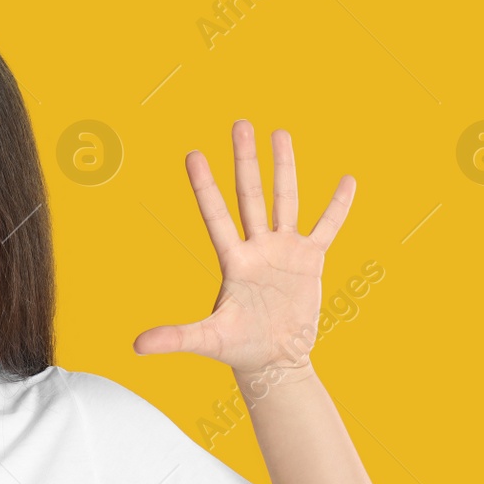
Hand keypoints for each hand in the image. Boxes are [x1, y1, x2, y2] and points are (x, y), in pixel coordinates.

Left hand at [132, 120, 353, 376]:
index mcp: (232, 260)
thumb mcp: (207, 340)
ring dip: (284, 167)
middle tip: (241, 124)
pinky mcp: (310, 261)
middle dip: (245, 160)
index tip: (193, 154)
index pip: (215, 215)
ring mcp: (284, 250)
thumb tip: (136, 347)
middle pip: (249, 195)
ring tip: (281, 133)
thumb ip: (175, 337)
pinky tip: (346, 181)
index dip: (204, 186)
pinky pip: (327, 227)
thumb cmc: (239, 349)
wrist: (274, 360)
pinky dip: (337, 206)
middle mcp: (256, 247)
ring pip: (284, 200)